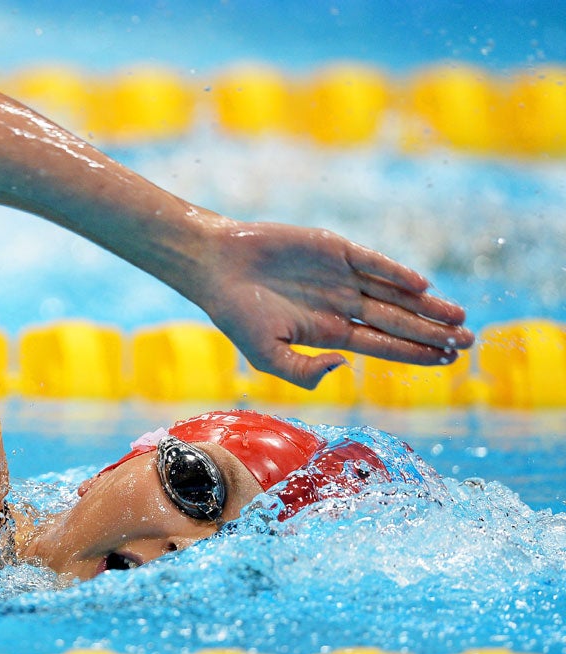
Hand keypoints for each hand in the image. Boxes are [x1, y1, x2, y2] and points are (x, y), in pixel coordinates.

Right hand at [190, 219, 474, 388]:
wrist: (217, 266)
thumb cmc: (235, 314)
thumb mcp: (266, 357)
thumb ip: (303, 371)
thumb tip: (344, 366)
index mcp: (328, 332)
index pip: (382, 345)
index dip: (415, 353)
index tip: (447, 361)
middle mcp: (341, 304)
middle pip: (397, 321)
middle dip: (433, 332)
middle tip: (469, 341)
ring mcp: (340, 276)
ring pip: (393, 292)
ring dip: (426, 305)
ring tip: (459, 317)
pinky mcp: (334, 249)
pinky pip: (372, 263)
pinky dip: (396, 273)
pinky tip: (420, 285)